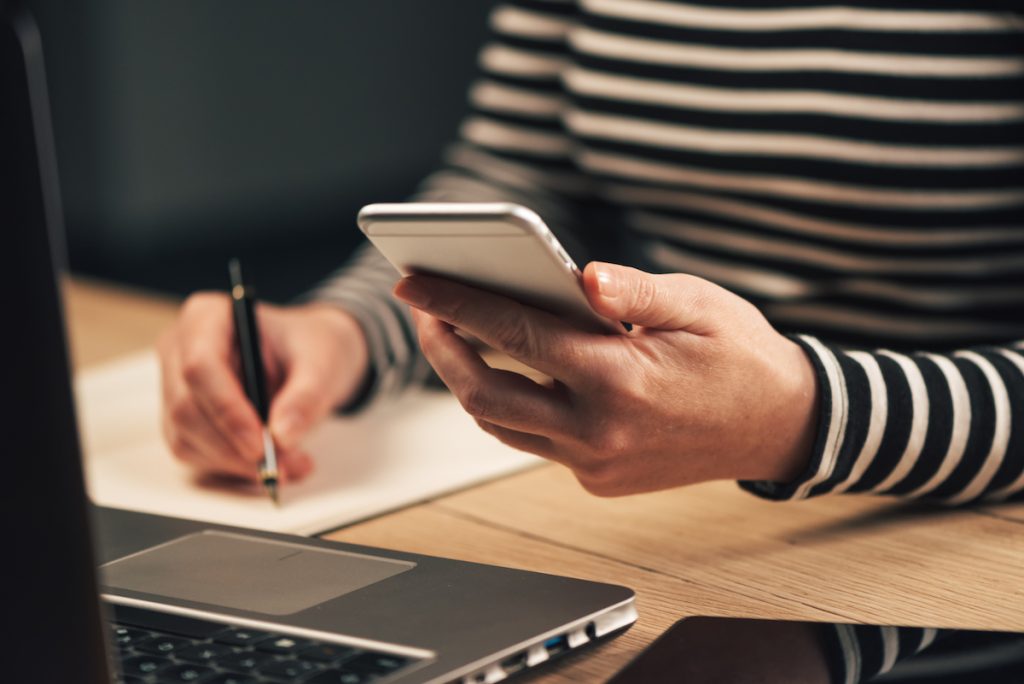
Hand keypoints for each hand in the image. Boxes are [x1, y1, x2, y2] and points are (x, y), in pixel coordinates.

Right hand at [157, 294, 368, 482]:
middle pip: (187, 408)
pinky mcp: (182, 419)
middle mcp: (180, 349)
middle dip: (235, 447)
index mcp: (207, 316)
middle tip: (285, 466)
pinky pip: (195, 453)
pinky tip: (270, 464)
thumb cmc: (310, 347)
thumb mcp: (323, 362)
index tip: (262, 445)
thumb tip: (283, 435)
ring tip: (290, 465)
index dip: (227, 411)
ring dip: (236, 464)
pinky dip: (232, 468)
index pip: (200, 367)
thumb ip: (307, 396)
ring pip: (187, 437)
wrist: (309, 357)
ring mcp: (176, 386)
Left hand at [394, 262, 817, 495]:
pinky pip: (535, 443)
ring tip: (457, 337)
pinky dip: (512, 407)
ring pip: (502, 425)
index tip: (413, 282)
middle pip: (484, 394)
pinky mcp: (599, 480)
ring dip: (468, 381)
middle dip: (442, 349)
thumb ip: (634, 291)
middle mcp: (598, 431)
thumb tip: (581, 275)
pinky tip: (513, 371)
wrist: (780, 426)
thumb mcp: (698, 303)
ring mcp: (596, 464)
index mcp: (619, 378)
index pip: (513, 333)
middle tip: (424, 310)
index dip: (455, 303)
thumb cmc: (740, 355)